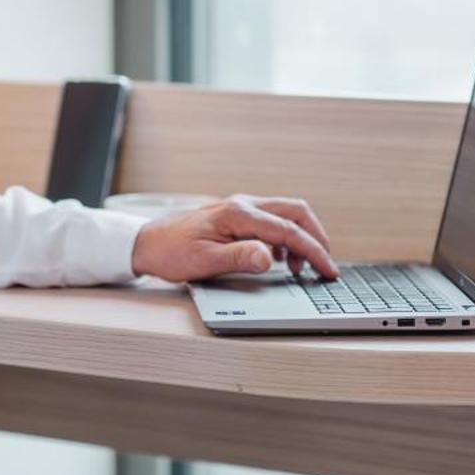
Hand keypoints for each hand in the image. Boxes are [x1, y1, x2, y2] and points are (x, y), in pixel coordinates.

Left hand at [130, 194, 338, 283]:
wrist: (147, 243)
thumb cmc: (170, 252)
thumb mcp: (204, 262)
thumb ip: (239, 257)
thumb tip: (269, 258)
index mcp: (238, 214)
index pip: (288, 230)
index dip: (313, 251)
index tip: (328, 270)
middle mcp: (242, 205)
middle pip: (295, 211)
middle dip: (316, 237)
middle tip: (325, 264)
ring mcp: (240, 208)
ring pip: (286, 214)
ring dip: (301, 237)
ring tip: (301, 268)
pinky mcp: (236, 216)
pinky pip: (272, 220)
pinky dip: (285, 238)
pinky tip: (279, 259)